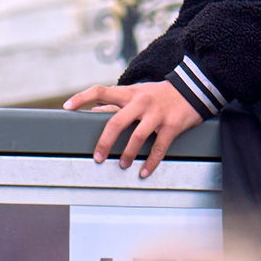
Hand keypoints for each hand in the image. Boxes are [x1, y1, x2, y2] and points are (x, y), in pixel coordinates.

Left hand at [63, 80, 203, 176]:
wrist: (193, 89)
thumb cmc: (159, 93)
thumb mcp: (137, 93)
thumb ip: (115, 102)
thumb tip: (93, 111)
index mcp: (129, 94)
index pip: (100, 91)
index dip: (82, 98)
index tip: (67, 107)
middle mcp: (141, 102)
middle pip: (116, 121)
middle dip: (105, 141)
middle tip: (98, 156)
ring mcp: (156, 114)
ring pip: (137, 136)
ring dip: (127, 154)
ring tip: (122, 164)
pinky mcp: (171, 125)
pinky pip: (159, 147)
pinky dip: (150, 162)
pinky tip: (144, 171)